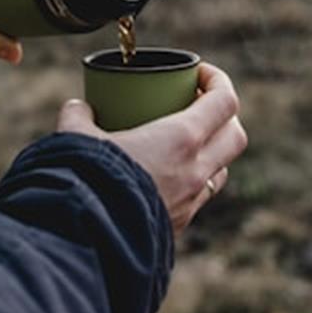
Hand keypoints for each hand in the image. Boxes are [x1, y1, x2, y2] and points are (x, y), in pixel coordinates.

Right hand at [57, 62, 246, 232]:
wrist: (89, 240)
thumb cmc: (87, 181)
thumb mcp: (76, 138)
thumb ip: (78, 117)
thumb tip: (77, 108)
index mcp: (181, 139)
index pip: (224, 101)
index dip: (217, 80)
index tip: (197, 72)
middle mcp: (196, 170)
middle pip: (235, 135)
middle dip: (224, 117)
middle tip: (196, 105)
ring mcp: (191, 201)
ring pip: (221, 170)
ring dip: (211, 152)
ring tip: (183, 143)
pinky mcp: (179, 225)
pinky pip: (199, 198)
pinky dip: (191, 182)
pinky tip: (165, 177)